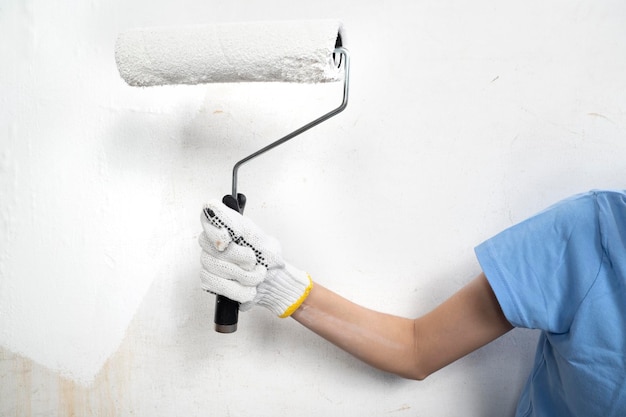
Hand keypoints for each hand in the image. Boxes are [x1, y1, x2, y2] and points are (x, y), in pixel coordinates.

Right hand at [199, 200, 312, 317]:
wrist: (274, 280)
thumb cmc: (267, 256)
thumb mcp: (259, 237)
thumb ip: (236, 224)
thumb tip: (214, 208)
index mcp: (226, 226)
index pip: (207, 216)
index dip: (215, 229)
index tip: (229, 239)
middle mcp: (213, 242)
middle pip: (212, 246)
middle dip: (239, 257)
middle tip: (253, 260)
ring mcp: (208, 262)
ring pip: (215, 267)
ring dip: (243, 275)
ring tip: (256, 274)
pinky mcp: (209, 281)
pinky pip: (216, 284)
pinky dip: (238, 289)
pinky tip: (247, 287)